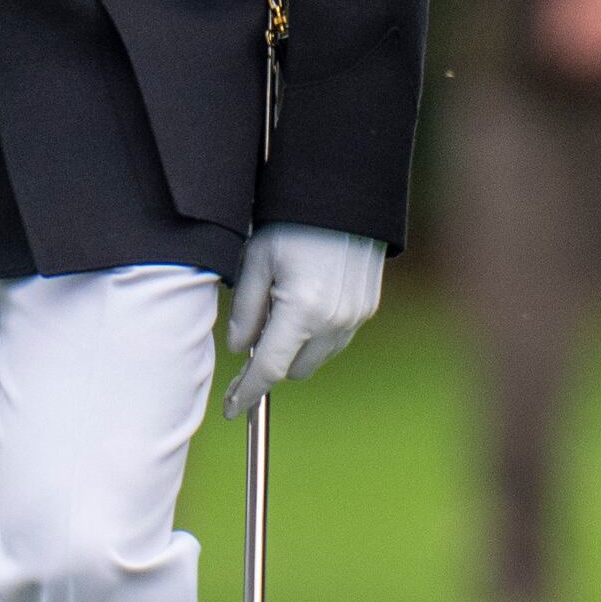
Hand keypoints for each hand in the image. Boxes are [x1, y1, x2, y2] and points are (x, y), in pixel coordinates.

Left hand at [222, 223, 385, 416]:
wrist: (346, 194)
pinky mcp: (367, 308)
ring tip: (283, 310)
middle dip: (273, 363)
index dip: (247, 392)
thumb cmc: (294, 221)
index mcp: (301, 310)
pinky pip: (337, 339)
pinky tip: (306, 305)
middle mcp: (333, 320)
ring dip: (297, 350)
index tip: (233, 407)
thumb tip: (239, 348)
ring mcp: (355, 316)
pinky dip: (318, 336)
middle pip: (295, 370)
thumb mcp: (257, 260)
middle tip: (257, 332)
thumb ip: (246, 311)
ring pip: (318, 358)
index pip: (269, 369)